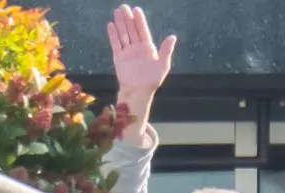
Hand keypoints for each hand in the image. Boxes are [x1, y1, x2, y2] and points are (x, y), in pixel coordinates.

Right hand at [107, 5, 174, 141]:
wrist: (139, 92)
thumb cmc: (152, 80)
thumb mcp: (163, 65)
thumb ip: (166, 50)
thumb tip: (172, 36)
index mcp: (148, 48)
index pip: (143, 30)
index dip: (139, 20)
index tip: (136, 10)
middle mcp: (137, 47)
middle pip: (131, 30)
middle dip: (128, 18)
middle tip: (123, 6)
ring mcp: (127, 52)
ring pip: (123, 34)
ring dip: (120, 23)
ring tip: (117, 11)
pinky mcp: (119, 57)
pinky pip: (115, 44)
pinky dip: (113, 35)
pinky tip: (111, 25)